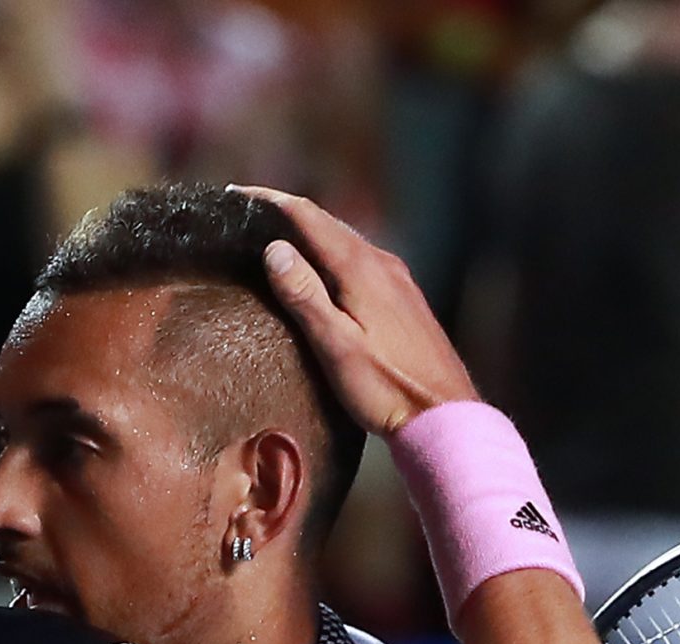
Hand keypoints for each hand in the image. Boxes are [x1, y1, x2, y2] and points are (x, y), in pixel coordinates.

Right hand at [233, 186, 477, 434]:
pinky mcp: (403, 297)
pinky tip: (320, 271)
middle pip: (327, 224)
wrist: (444, 414)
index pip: (308, 217)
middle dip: (287, 213)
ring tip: (276, 236)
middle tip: (249, 212)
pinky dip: (331, 254)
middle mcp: (381, 263)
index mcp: (360, 268)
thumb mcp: (336, 346)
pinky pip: (359, 260)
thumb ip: (305, 296)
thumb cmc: (387, 388)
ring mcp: (396, 278)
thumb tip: (274, 249)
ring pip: (344, 242)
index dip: (270, 201)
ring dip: (310, 234)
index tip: (236, 195)